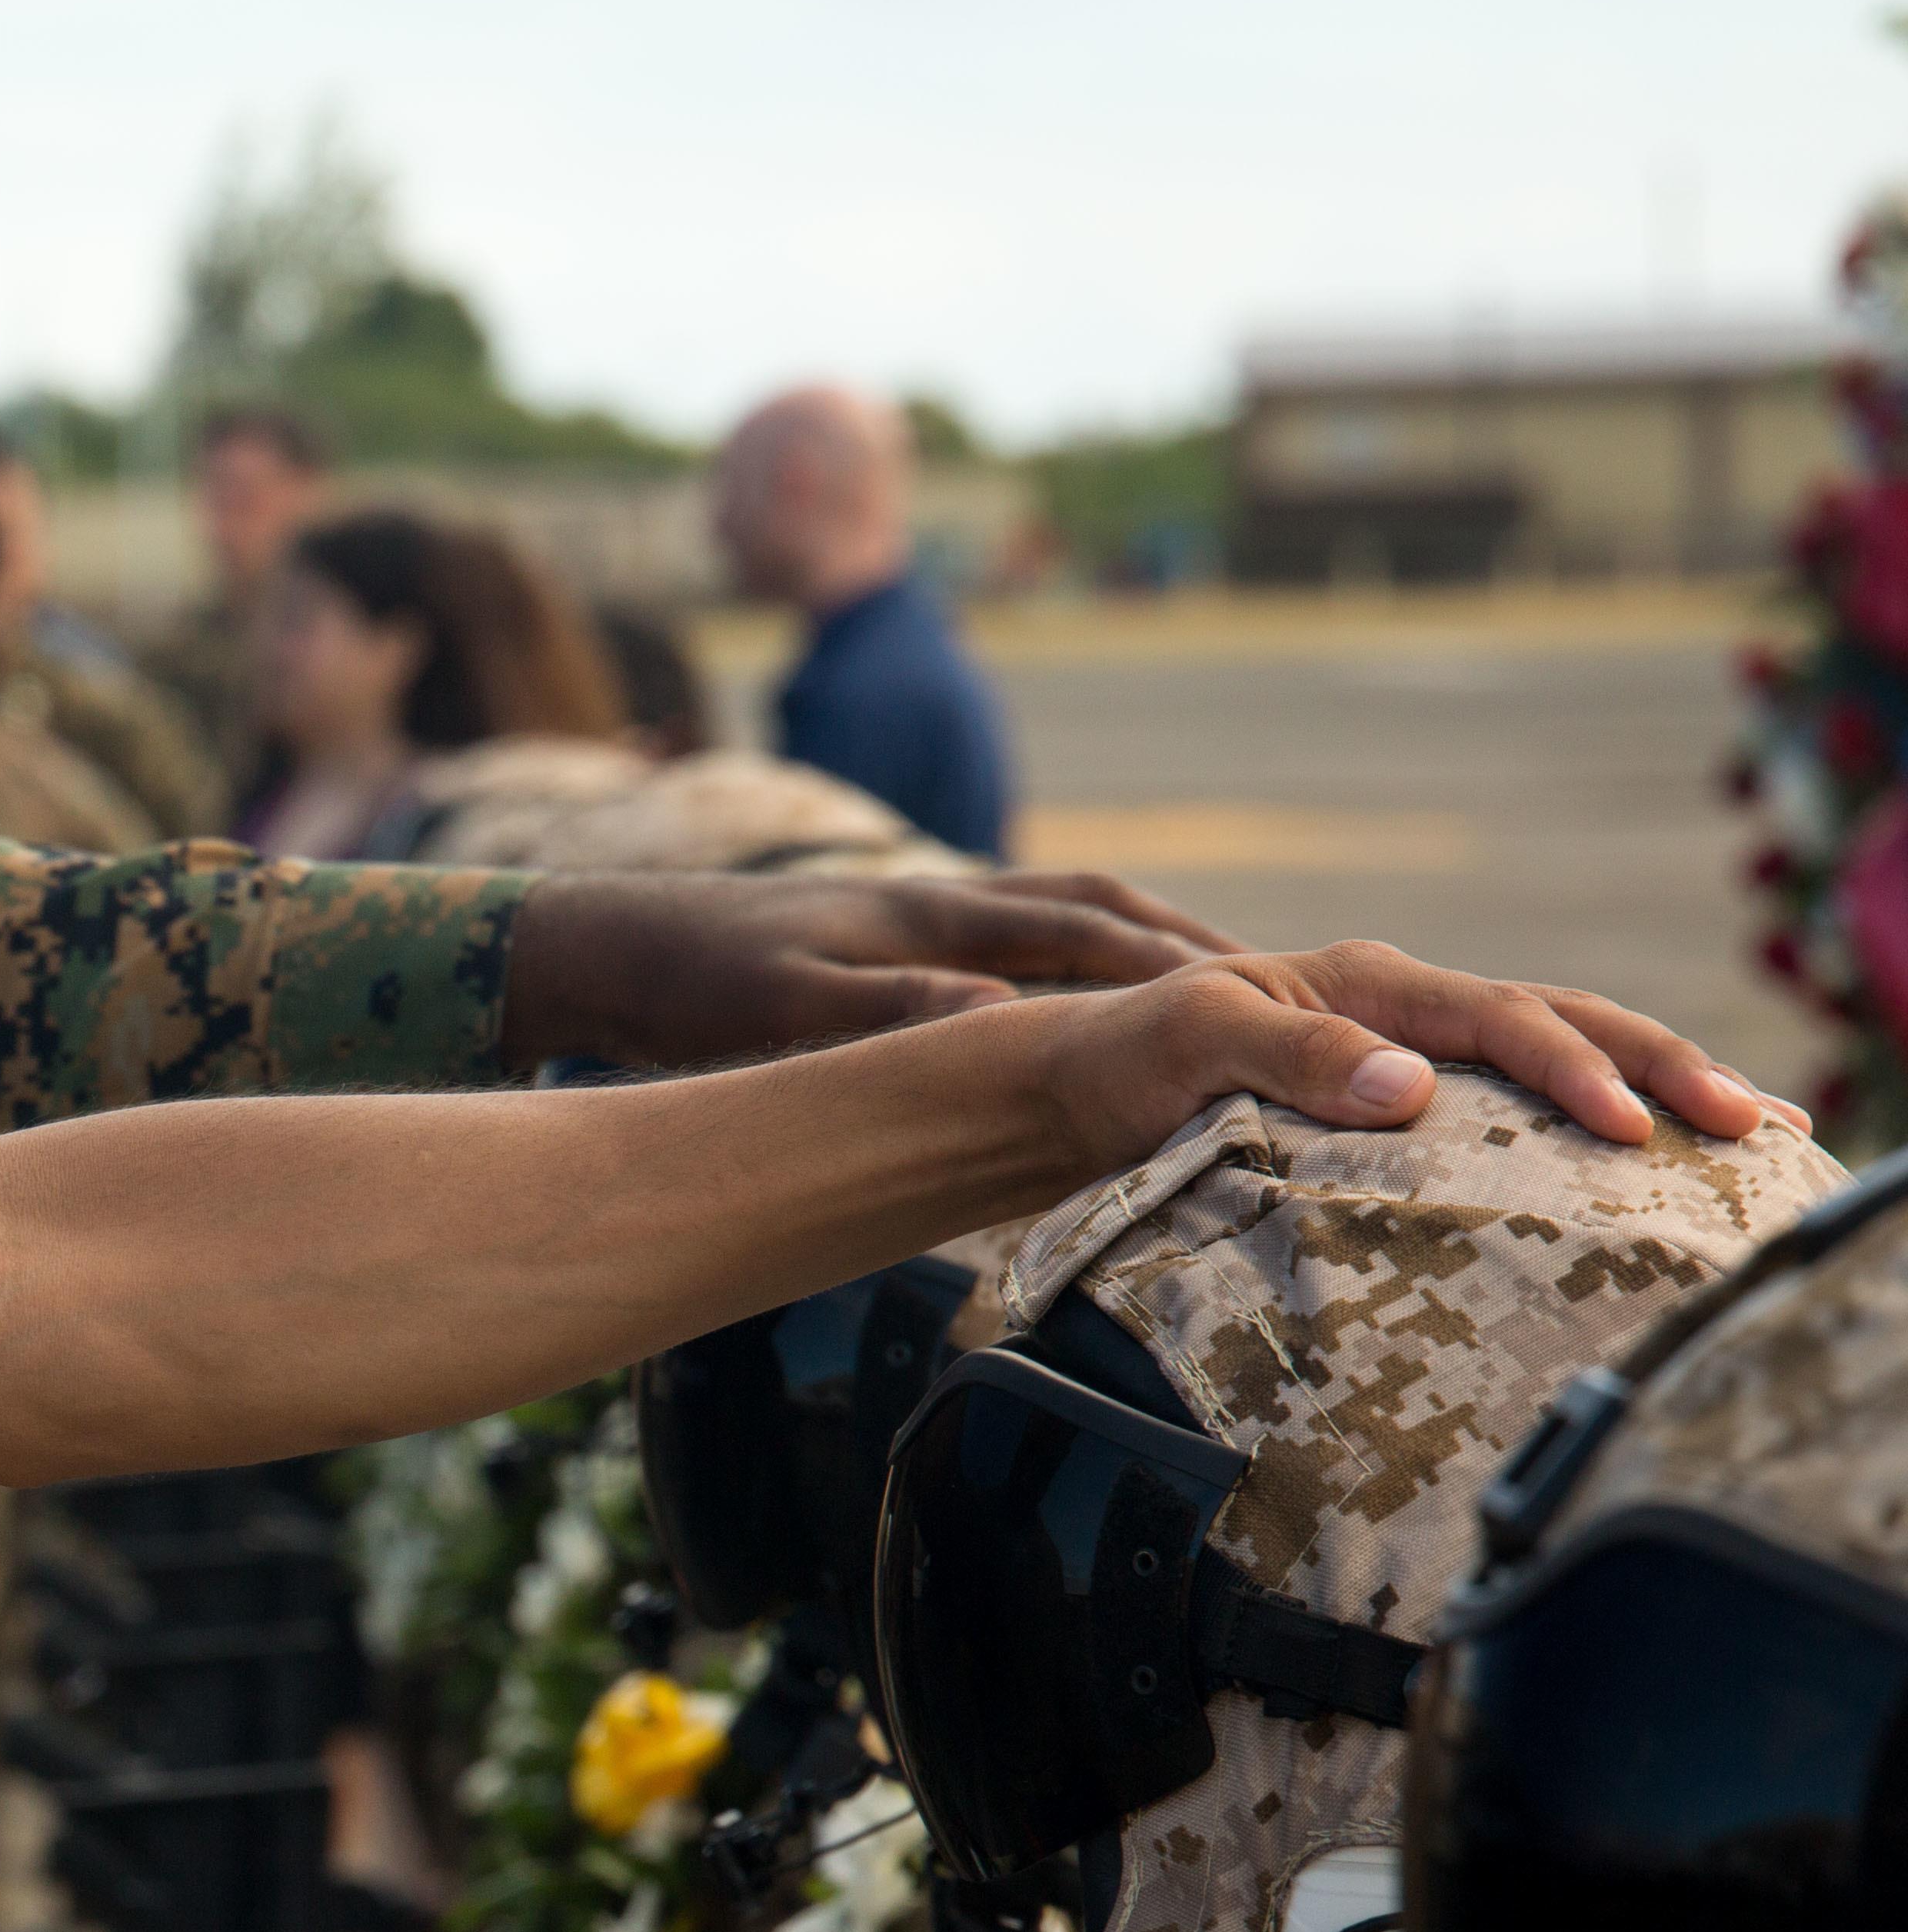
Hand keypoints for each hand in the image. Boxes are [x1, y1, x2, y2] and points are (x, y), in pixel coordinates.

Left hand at [500, 868, 1242, 1069]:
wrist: (615, 944)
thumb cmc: (693, 979)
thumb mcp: (786, 1002)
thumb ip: (885, 1013)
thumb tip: (997, 1023)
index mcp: (939, 914)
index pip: (1095, 937)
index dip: (1193, 970)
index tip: (1283, 1003)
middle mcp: (955, 905)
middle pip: (1116, 919)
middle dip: (1215, 955)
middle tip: (1317, 999)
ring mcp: (939, 922)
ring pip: (1084, 928)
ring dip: (1168, 960)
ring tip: (1256, 1009)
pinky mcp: (917, 949)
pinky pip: (1040, 953)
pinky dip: (1102, 975)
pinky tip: (1130, 1025)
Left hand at [1030, 939, 1793, 1167]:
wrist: (1074, 1091)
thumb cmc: (1123, 1058)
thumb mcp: (1189, 1042)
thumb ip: (1290, 1058)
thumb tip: (1411, 1087)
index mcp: (1370, 984)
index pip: (1506, 1019)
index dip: (1576, 1072)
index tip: (1634, 1131)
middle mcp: (1405, 1011)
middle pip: (1567, 1023)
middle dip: (1666, 1068)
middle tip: (1754, 1124)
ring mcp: (1411, 1057)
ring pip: (1559, 1058)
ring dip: (1654, 1090)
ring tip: (1748, 1133)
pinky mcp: (1401, 1111)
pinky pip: (1515, 1112)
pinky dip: (1586, 1128)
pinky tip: (1644, 1170)